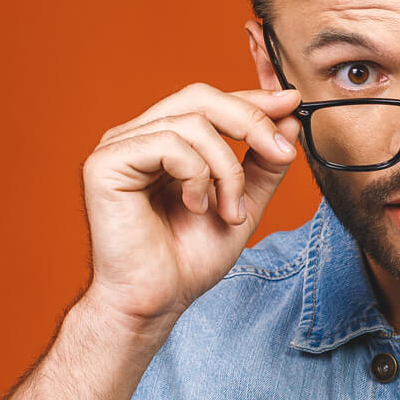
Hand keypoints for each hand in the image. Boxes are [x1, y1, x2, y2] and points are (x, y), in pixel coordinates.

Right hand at [77, 83, 302, 331]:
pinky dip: (196, 176)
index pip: (210, 102)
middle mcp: (138, 136)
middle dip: (250, 122)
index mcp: (163, 141)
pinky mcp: (106, 163)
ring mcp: (119, 146)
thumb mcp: (242, 203)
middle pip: (200, 98)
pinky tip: (195, 207)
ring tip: (229, 211)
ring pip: (192, 122)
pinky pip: (169, 143)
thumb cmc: (188, 260)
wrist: (157, 301)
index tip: (292, 102)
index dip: (251, 99)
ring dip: (226, 169)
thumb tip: (289, 119)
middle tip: (280, 154)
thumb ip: (263, 163)